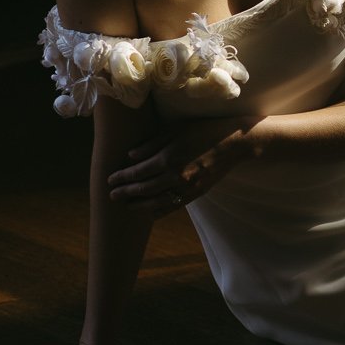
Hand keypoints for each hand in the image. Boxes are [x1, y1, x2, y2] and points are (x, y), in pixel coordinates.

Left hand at [107, 115, 261, 213]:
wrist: (234, 143)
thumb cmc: (203, 131)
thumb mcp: (175, 131)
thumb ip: (152, 145)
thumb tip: (131, 156)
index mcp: (168, 158)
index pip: (138, 172)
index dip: (122, 177)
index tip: (110, 180)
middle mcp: (175, 176)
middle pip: (144, 189)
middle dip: (126, 193)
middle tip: (111, 196)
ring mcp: (187, 188)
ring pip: (157, 202)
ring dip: (139, 205)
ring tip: (127, 206)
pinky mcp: (196, 193)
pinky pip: (174, 206)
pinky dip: (160, 211)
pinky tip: (150, 213)